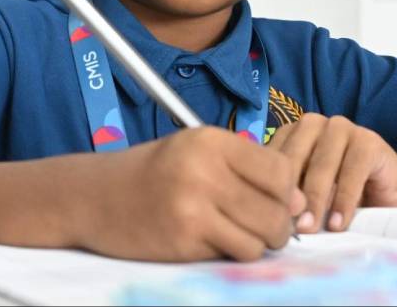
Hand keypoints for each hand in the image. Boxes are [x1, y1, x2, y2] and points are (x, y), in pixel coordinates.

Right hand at [79, 127, 304, 261]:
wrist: (97, 195)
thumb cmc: (156, 172)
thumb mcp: (199, 152)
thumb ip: (247, 169)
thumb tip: (299, 201)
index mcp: (211, 141)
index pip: (279, 170)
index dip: (287, 190)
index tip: (276, 199)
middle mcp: (204, 170)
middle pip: (276, 210)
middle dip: (279, 225)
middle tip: (266, 227)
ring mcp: (192, 207)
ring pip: (260, 239)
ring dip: (258, 243)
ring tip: (240, 234)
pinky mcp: (183, 240)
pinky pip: (233, 254)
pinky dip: (232, 253)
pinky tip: (214, 241)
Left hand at [267, 113, 396, 232]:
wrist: (390, 188)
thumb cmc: (341, 192)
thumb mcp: (310, 192)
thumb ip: (294, 194)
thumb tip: (273, 214)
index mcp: (293, 131)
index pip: (274, 156)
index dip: (270, 186)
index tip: (266, 215)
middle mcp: (314, 123)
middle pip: (295, 158)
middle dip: (291, 194)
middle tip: (287, 226)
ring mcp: (342, 127)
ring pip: (322, 165)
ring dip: (315, 199)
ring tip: (310, 228)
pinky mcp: (368, 140)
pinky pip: (352, 172)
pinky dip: (343, 200)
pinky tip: (337, 224)